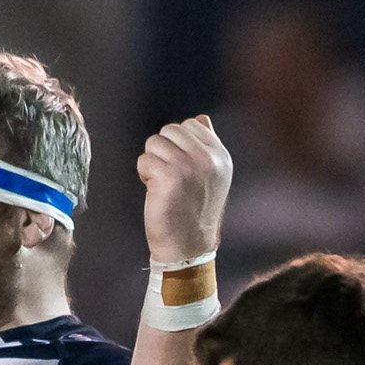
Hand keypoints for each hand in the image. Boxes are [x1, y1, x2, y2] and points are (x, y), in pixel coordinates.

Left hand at [135, 114, 232, 268]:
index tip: (181, 168)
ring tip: (163, 184)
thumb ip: (207, 145)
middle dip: (163, 151)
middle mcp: (207, 158)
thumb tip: (200, 119)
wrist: (188, 246)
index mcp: (220, 155)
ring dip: (152, 162)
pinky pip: (144, 160)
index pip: (191, 124)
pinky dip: (144, 175)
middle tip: (169, 177)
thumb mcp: (212, 175)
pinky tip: (155, 191)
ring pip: (154, 142)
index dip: (178, 144)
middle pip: (170, 130)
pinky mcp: (168, 176)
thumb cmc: (195, 210)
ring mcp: (188, 166)